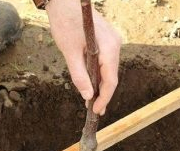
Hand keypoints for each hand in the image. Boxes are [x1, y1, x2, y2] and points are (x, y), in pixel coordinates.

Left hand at [46, 0, 120, 114]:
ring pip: (109, 69)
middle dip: (102, 94)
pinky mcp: (107, 40)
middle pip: (111, 76)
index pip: (110, 80)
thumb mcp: (70, 52)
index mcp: (109, 47)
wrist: (63, 1)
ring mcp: (113, 41)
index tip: (96, 111)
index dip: (104, 98)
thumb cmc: (65, 23)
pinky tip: (91, 82)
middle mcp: (115, 44)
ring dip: (100, 84)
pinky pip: (106, 61)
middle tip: (93, 109)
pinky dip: (99, 73)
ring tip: (90, 99)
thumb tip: (87, 96)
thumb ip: (79, 76)